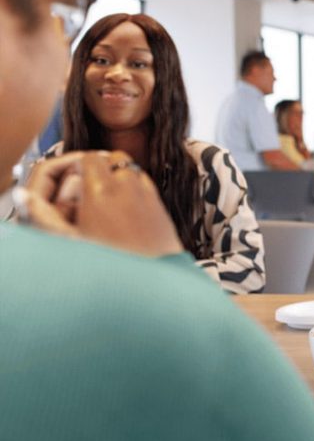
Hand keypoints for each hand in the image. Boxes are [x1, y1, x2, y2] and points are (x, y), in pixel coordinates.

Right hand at [23, 151, 184, 257]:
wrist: (151, 283)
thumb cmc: (108, 265)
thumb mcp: (67, 241)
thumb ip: (43, 216)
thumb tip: (24, 196)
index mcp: (101, 190)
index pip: (88, 157)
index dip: (77, 166)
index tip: (71, 181)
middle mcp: (128, 186)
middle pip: (112, 158)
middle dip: (99, 169)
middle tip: (87, 190)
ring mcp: (148, 195)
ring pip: (132, 170)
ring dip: (118, 179)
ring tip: (105, 203)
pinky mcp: (162, 207)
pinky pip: (146, 187)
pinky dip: (135, 191)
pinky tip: (125, 214)